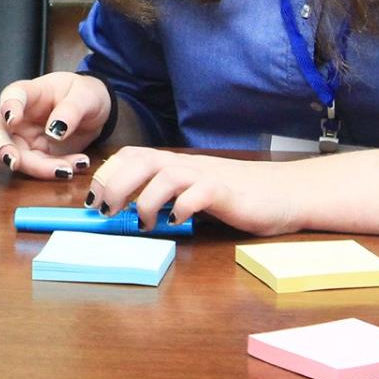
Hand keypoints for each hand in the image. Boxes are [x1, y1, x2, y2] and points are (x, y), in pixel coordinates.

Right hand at [0, 71, 109, 178]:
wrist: (95, 111)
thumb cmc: (83, 94)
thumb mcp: (85, 96)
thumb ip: (71, 110)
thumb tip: (55, 131)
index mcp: (29, 93)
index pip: (11, 96)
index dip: (8, 107)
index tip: (12, 119)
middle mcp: (19, 117)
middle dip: (0, 148)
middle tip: (13, 162)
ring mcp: (24, 139)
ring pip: (17, 157)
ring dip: (39, 168)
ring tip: (68, 168)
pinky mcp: (36, 156)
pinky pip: (38, 169)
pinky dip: (55, 171)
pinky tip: (77, 164)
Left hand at [85, 147, 305, 235]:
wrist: (286, 192)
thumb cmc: (237, 195)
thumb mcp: (194, 191)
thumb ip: (167, 196)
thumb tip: (128, 210)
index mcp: (176, 164)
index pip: (133, 155)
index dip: (108, 172)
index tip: (93, 197)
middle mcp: (188, 165)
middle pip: (141, 161)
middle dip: (115, 184)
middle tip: (105, 210)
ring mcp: (207, 176)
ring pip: (165, 175)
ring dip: (145, 199)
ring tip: (142, 223)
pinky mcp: (227, 193)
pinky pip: (199, 194)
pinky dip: (182, 207)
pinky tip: (178, 221)